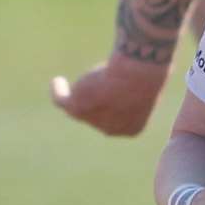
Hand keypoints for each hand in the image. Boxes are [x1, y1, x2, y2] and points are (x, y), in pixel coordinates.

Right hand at [49, 56, 171, 135]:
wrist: (135, 77)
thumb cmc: (146, 75)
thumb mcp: (146, 82)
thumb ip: (135, 86)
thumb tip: (127, 80)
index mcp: (132, 128)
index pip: (118, 119)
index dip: (113, 106)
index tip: (110, 91)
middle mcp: (111, 129)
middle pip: (98, 116)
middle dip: (95, 105)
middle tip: (95, 87)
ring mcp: (93, 120)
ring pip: (78, 108)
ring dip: (73, 98)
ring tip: (69, 83)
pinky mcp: (77, 106)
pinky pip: (61, 101)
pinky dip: (58, 92)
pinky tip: (57, 81)